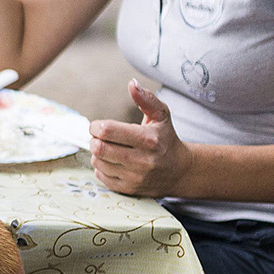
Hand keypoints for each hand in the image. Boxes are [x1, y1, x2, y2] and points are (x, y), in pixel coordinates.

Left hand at [90, 81, 192, 196]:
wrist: (179, 170)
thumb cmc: (166, 138)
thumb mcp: (161, 115)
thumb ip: (146, 99)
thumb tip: (132, 84)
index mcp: (148, 139)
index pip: (107, 131)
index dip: (95, 126)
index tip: (98, 126)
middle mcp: (142, 160)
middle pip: (99, 148)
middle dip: (94, 140)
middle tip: (100, 137)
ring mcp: (135, 177)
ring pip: (98, 162)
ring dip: (97, 153)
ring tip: (109, 148)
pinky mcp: (129, 189)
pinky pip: (101, 177)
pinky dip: (101, 167)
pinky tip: (112, 161)